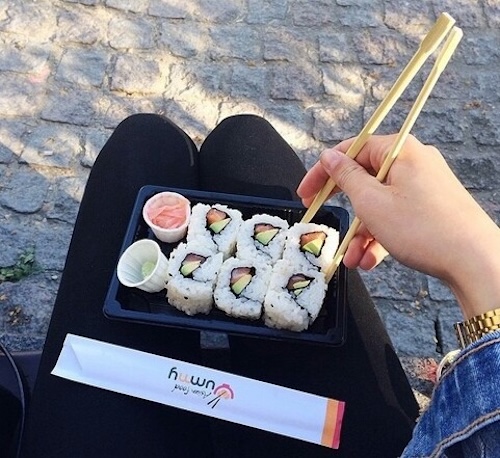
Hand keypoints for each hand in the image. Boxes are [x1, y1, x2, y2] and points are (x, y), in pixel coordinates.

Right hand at [297, 134, 499, 318]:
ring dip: (361, 231)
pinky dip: (380, 236)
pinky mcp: (431, 207)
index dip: (323, 172)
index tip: (306, 193)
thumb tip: (330, 158)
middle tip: (320, 219)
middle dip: (343, 207)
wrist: (475, 261)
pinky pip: (396, 216)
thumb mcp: (371, 202)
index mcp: (400, 151)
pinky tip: (370, 260)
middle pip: (364, 178)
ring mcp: (424, 186)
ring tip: (352, 257)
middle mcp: (413, 163)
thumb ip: (346, 177)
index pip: (351, 150)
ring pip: (379, 203)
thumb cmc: (424, 229)